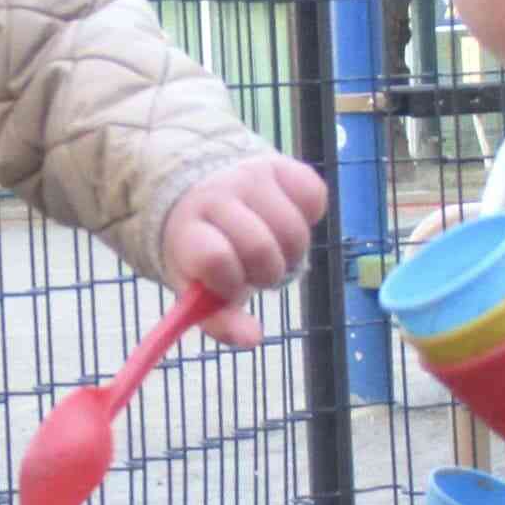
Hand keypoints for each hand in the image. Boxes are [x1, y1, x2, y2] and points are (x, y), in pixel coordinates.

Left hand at [161, 153, 327, 346]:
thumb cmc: (206, 252)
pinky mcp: (282, 164)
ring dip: (291, 252)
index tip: (229, 287)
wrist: (204, 191)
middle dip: (266, 273)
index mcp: (188, 230)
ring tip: (273, 249)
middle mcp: (217, 196)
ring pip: (295, 230)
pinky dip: (309, 217)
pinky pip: (315, 198)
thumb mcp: (201, 290)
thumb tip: (253, 339)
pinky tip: (287, 219)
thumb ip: (221, 320)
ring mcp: (250, 176)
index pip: (215, 258)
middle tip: (256, 271)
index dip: (230, 283)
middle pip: (260, 247)